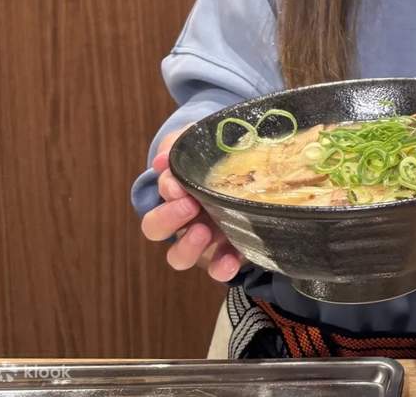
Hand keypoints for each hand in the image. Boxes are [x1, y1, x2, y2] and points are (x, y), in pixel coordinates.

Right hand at [139, 127, 242, 281]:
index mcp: (180, 190)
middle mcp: (185, 218)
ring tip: (203, 232)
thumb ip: (182, 146)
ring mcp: (205, 238)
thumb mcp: (205, 146)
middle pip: (156, 228)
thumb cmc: (224, 160)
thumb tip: (161, 160)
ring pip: (178, 256)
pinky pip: (217, 269)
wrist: (258, 171)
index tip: (178, 186)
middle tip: (190, 206)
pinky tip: (230, 261)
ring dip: (187, 247)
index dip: (166, 189)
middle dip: (168, 218)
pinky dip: (220, 268)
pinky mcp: (229, 252)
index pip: (161, 194)